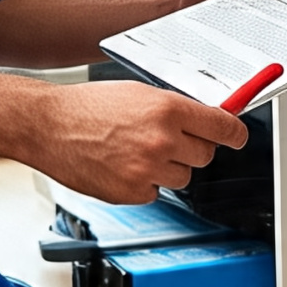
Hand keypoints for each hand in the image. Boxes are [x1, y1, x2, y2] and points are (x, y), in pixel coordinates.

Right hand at [35, 80, 247, 203]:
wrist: (48, 126)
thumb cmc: (89, 106)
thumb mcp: (140, 94)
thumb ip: (177, 109)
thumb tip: (208, 120)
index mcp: (168, 110)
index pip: (223, 127)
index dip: (234, 133)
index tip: (238, 136)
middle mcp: (162, 140)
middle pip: (206, 155)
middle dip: (192, 149)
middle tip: (168, 140)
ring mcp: (147, 169)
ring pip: (183, 177)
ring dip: (168, 168)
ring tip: (136, 151)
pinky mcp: (132, 192)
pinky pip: (156, 192)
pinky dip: (145, 184)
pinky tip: (123, 166)